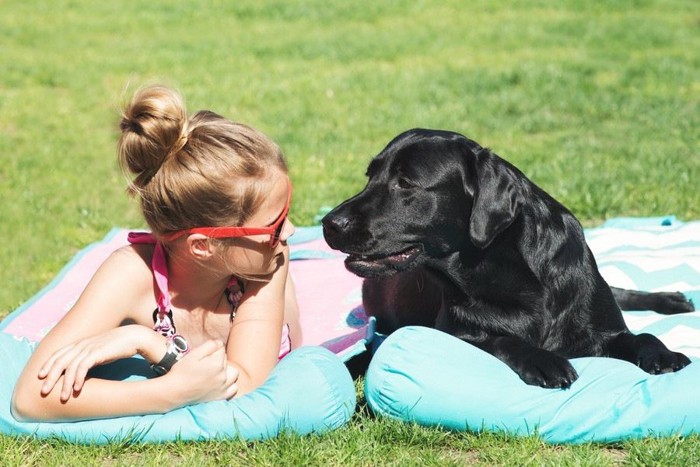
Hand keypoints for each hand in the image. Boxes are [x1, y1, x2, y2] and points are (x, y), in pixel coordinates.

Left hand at [38, 325, 154, 401]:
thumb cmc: (116, 346)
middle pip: (60, 361)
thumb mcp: (97, 351)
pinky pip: (83, 367)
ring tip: (62, 397)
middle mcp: (81, 345)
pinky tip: (76, 389)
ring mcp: (89, 348)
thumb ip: (86, 358)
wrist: (133, 337)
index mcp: (80, 343)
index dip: (47, 365)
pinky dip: (78, 378)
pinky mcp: (98, 352)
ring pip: (70, 366)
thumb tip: (78, 370)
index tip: (40, 376)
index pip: (58, 354)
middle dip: (50, 377)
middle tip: (43, 391)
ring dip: (65, 383)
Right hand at [167, 340, 238, 404]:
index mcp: (217, 363)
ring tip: (215, 371)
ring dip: (227, 370)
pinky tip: (221, 383)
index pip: (221, 348)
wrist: (174, 392)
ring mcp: (223, 387)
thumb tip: (220, 344)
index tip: (202, 355)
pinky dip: (230, 385)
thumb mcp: (194, 353)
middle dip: (217, 359)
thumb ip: (210, 345)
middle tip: (204, 363)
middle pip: (225, 360)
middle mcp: (223, 375)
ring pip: (233, 373)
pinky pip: (233, 389)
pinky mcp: (220, 397)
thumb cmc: (182, 371)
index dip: (211, 349)